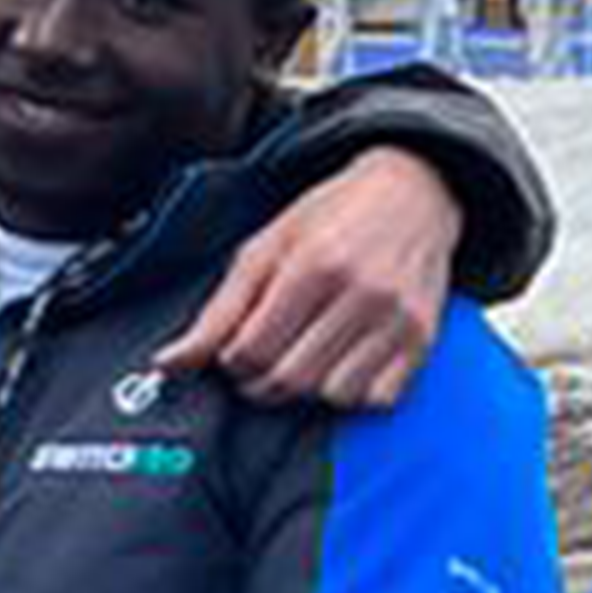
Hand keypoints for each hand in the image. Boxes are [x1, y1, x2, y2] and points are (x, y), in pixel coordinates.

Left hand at [157, 145, 467, 410]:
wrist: (414, 193)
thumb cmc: (330, 218)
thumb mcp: (265, 248)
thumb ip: (218, 312)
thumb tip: (168, 365)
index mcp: (313, 265)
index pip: (251, 351)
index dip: (232, 363)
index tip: (236, 352)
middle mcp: (361, 293)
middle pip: (289, 379)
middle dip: (262, 383)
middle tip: (262, 364)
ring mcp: (397, 318)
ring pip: (333, 396)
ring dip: (308, 391)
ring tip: (303, 359)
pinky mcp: (423, 338)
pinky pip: (377, 399)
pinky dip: (353, 393)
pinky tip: (342, 362)